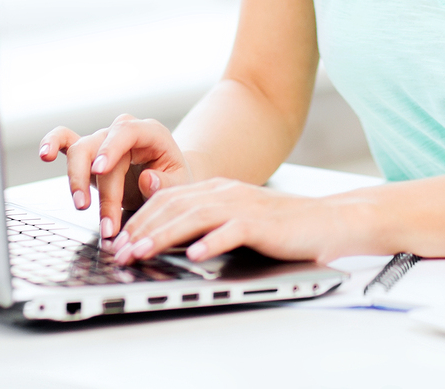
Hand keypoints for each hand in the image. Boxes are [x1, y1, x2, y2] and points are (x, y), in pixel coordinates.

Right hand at [38, 115, 195, 239]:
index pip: (127, 132)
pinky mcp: (89, 152)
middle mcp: (123, 132)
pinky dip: (52, 144)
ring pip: (80, 150)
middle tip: (101, 217)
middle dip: (98, 186)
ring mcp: (103, 140)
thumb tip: (146, 179)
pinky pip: (65, 140)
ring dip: (76, 179)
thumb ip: (166, 183)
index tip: (100, 171)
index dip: (110, 149)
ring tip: (81, 205)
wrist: (168, 179)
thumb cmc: (174, 179)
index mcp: (150, 133)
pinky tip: (45, 154)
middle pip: (99, 148)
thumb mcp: (181, 183)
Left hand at [107, 178, 366, 265]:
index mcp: (217, 189)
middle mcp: (226, 192)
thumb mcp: (236, 217)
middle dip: (141, 229)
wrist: (327, 220)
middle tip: (118, 252)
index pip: (168, 199)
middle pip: (174, 206)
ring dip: (164, 236)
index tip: (118, 240)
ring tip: (141, 253)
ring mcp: (243, 206)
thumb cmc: (281, 225)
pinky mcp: (262, 223)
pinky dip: (212, 242)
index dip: (140, 218)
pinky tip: (195, 255)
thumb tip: (169, 234)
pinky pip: (232, 231)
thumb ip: (205, 220)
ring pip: (194, 217)